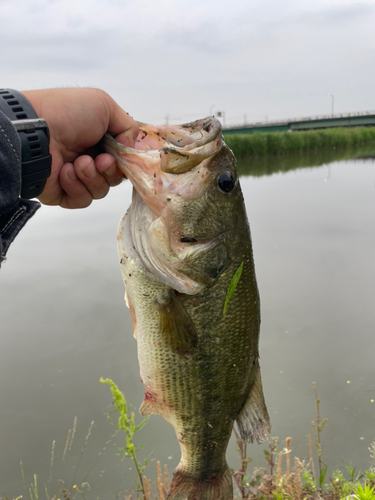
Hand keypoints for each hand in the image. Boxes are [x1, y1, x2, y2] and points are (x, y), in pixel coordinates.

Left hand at [21, 88, 138, 208]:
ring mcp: (75, 178)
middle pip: (114, 178)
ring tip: (79, 163)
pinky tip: (65, 171)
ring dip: (92, 176)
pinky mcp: (63, 194)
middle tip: (100, 159)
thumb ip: (128, 126)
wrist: (35, 130)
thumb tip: (131, 148)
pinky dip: (77, 187)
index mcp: (99, 140)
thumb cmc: (67, 112)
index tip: (125, 158)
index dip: (126, 162)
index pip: (122, 160)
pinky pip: (82, 200)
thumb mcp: (105, 105)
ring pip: (100, 191)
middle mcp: (88, 159)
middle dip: (110, 170)